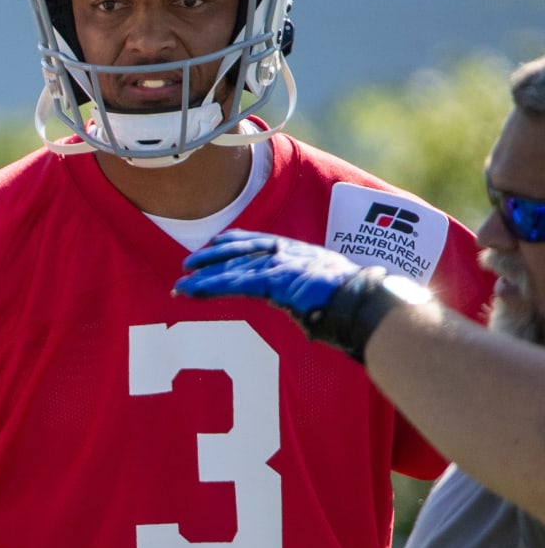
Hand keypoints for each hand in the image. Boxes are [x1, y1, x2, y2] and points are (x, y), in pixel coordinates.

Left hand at [175, 230, 360, 324]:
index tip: (214, 245)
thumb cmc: (353, 301)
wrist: (366, 302)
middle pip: (240, 252)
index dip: (234, 242)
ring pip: (233, 269)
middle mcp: (287, 253)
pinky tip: (193, 291)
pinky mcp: (276, 280)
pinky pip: (236, 283)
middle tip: (187, 265)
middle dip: (211, 258)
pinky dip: (211, 287)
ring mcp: (282, 265)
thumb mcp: (327, 287)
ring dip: (204, 278)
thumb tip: (302, 306)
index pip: (259, 241)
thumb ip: (308, 290)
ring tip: (180, 287)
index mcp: (299, 251)